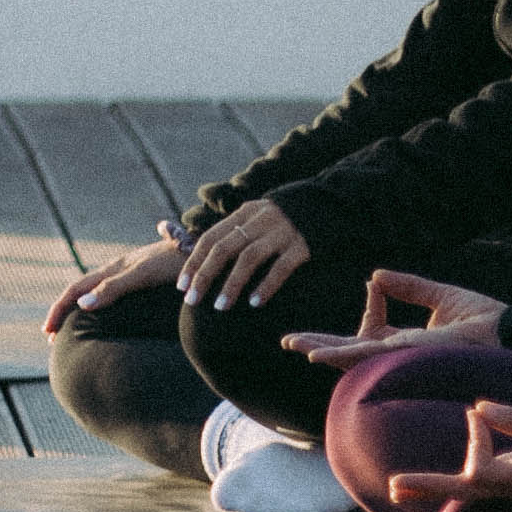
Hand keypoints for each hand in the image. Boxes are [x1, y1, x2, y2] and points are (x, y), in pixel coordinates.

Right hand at [42, 228, 186, 331]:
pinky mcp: (145, 278)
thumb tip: (82, 305)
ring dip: (79, 309)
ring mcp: (131, 273)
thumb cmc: (174, 263)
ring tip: (73, 329)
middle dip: (63, 312)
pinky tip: (108, 317)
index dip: (59, 309)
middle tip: (51, 336)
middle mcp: (118, 269)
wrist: (205, 250)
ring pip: (95, 291)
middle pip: (81, 290)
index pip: (75, 289)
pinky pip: (112, 294)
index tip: (48, 332)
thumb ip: (112, 288)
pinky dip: (98, 307)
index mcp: (112, 268)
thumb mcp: (141, 276)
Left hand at [175, 197, 317, 307]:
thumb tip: (204, 262)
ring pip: (249, 257)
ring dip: (232, 284)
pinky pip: (281, 267)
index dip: (194, 262)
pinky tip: (255, 303)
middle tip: (193, 301)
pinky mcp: (303, 245)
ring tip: (220, 306)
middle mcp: (259, 220)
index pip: (210, 238)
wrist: (330, 205)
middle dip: (205, 275)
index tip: (182, 286)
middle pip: (224, 248)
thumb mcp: (257, 218)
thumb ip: (235, 234)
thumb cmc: (284, 221)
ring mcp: (282, 232)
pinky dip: (266, 285)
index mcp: (243, 213)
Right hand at [284, 265, 505, 370]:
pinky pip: (365, 357)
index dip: (369, 309)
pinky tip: (317, 354)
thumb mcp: (440, 295)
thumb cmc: (485, 319)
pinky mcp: (404, 357)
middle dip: (320, 344)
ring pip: (351, 357)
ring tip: (294, 345)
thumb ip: (409, 287)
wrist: (508, 331)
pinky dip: (338, 355)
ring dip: (321, 350)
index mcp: (410, 342)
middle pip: (351, 350)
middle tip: (290, 341)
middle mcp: (401, 354)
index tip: (374, 285)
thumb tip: (376, 277)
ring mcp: (400, 358)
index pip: (374, 331)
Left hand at [379, 398, 511, 511]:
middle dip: (431, 486)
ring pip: (469, 490)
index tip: (476, 415)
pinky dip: (455, 478)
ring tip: (397, 487)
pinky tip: (429, 481)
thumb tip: (478, 409)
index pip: (485, 470)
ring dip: (434, 486)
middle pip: (467, 489)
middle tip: (394, 485)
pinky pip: (480, 482)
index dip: (474, 444)